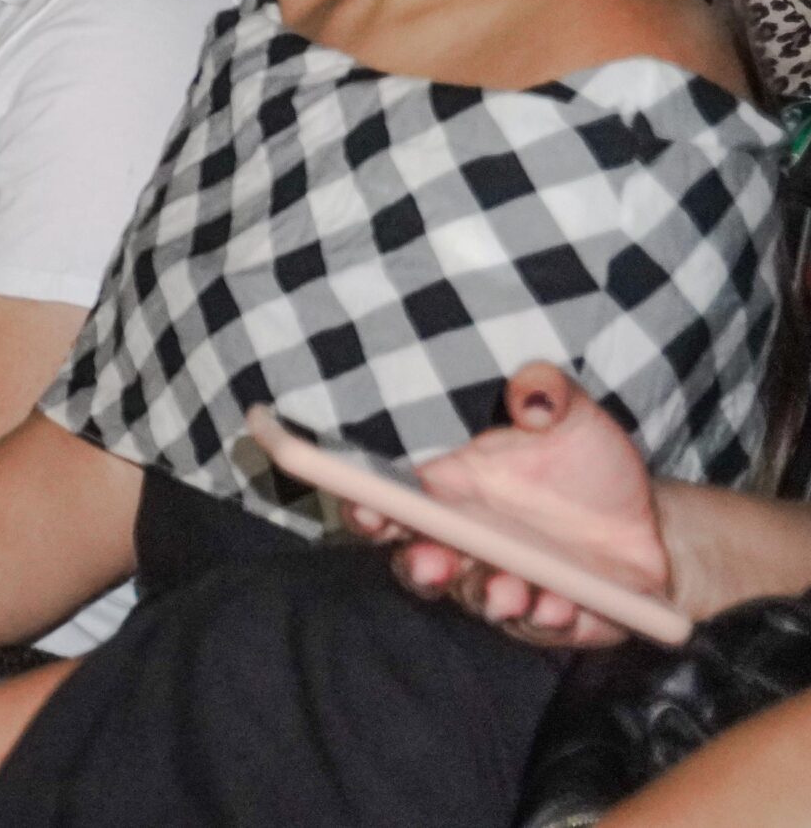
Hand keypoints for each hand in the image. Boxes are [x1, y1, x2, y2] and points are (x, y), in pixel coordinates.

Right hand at [345, 363, 668, 648]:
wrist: (651, 523)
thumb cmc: (592, 466)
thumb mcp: (575, 416)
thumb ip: (548, 391)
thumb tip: (531, 399)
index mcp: (453, 492)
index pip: (393, 504)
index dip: (367, 509)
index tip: (369, 510)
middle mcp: (467, 544)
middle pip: (418, 564)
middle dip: (420, 566)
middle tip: (435, 563)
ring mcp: (504, 584)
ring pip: (476, 599)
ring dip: (488, 596)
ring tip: (513, 590)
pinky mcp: (547, 618)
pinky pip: (535, 626)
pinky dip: (543, 618)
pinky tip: (561, 604)